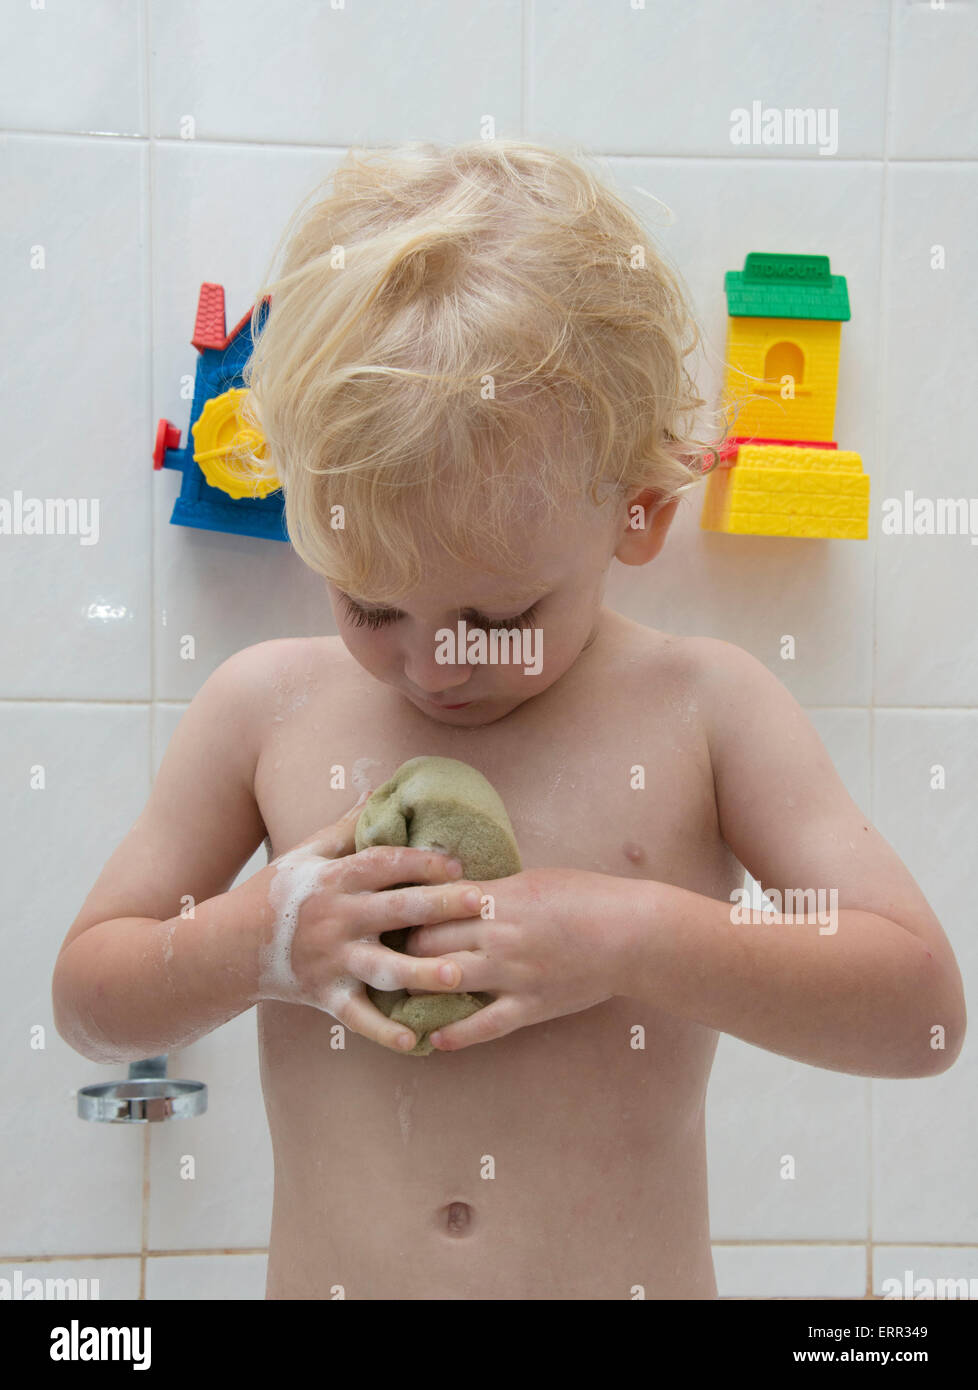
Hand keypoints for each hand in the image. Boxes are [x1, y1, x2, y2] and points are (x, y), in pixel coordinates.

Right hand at [244, 794, 484, 1051]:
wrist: (227, 947)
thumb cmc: (275, 894)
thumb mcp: (305, 854)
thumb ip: (346, 828)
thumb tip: (381, 790)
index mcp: (335, 879)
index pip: (384, 863)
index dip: (422, 861)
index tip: (458, 863)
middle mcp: (336, 918)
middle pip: (396, 910)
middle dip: (440, 906)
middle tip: (481, 903)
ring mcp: (331, 960)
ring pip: (384, 967)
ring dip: (422, 973)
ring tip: (458, 976)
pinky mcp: (325, 996)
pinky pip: (358, 1017)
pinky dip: (384, 1031)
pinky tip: (416, 1042)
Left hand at [400, 866, 627, 1050]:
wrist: (632, 934)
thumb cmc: (587, 897)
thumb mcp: (533, 880)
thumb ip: (491, 891)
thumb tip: (456, 895)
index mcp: (496, 898)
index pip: (431, 903)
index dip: (405, 910)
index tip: (390, 914)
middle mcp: (496, 935)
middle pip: (426, 943)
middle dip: (402, 947)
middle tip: (387, 953)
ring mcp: (511, 974)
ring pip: (444, 982)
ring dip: (416, 987)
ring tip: (399, 992)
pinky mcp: (529, 1006)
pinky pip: (484, 1025)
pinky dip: (455, 1034)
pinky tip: (434, 1039)